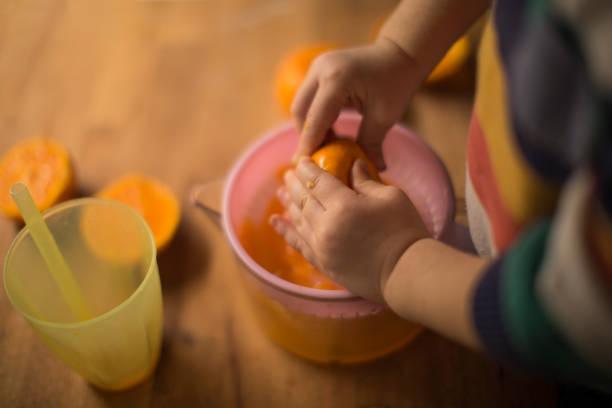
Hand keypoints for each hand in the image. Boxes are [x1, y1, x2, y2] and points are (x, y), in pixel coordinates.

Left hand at [269, 157, 428, 301]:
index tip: (303, 160)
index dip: (308, 168)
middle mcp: (325, 226)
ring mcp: (321, 247)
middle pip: (303, 199)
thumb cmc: (405, 230)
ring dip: (288, 203)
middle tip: (289, 172)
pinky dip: (285, 231)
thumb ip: (366, 180)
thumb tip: (353, 164)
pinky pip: (298, 244)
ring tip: (281, 191)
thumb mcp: (390, 197)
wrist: (408, 273)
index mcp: (343, 205)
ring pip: (298, 219)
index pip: (317, 181)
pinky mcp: (323, 263)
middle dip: (295, 183)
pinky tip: (275, 221)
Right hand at [291, 38, 420, 169]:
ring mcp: (317, 66)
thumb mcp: (385, 116)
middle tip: (318, 158)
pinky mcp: (319, 69)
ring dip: (310, 127)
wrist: (400, 53)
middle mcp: (321, 69)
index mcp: (336, 79)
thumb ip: (371, 144)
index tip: (307, 167)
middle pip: (300, 111)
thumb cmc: (397, 82)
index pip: (315, 119)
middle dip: (307, 136)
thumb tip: (373, 171)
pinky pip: (310, 98)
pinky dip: (316, 117)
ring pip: (301, 104)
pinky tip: (331, 132)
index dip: (309, 145)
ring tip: (327, 146)